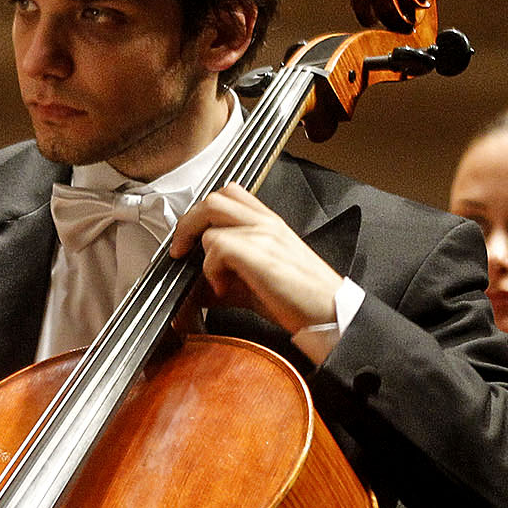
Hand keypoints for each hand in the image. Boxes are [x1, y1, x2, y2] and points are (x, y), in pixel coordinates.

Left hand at [168, 183, 341, 334]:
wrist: (327, 313)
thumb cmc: (299, 299)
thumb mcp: (253, 282)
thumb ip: (223, 276)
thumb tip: (192, 287)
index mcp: (267, 223)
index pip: (229, 195)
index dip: (200, 214)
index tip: (188, 240)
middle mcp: (266, 222)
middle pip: (214, 197)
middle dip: (188, 223)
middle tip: (180, 250)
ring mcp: (264, 233)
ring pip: (211, 213)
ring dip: (198, 244)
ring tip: (207, 273)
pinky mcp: (260, 251)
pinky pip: (217, 245)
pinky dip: (211, 269)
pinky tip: (222, 288)